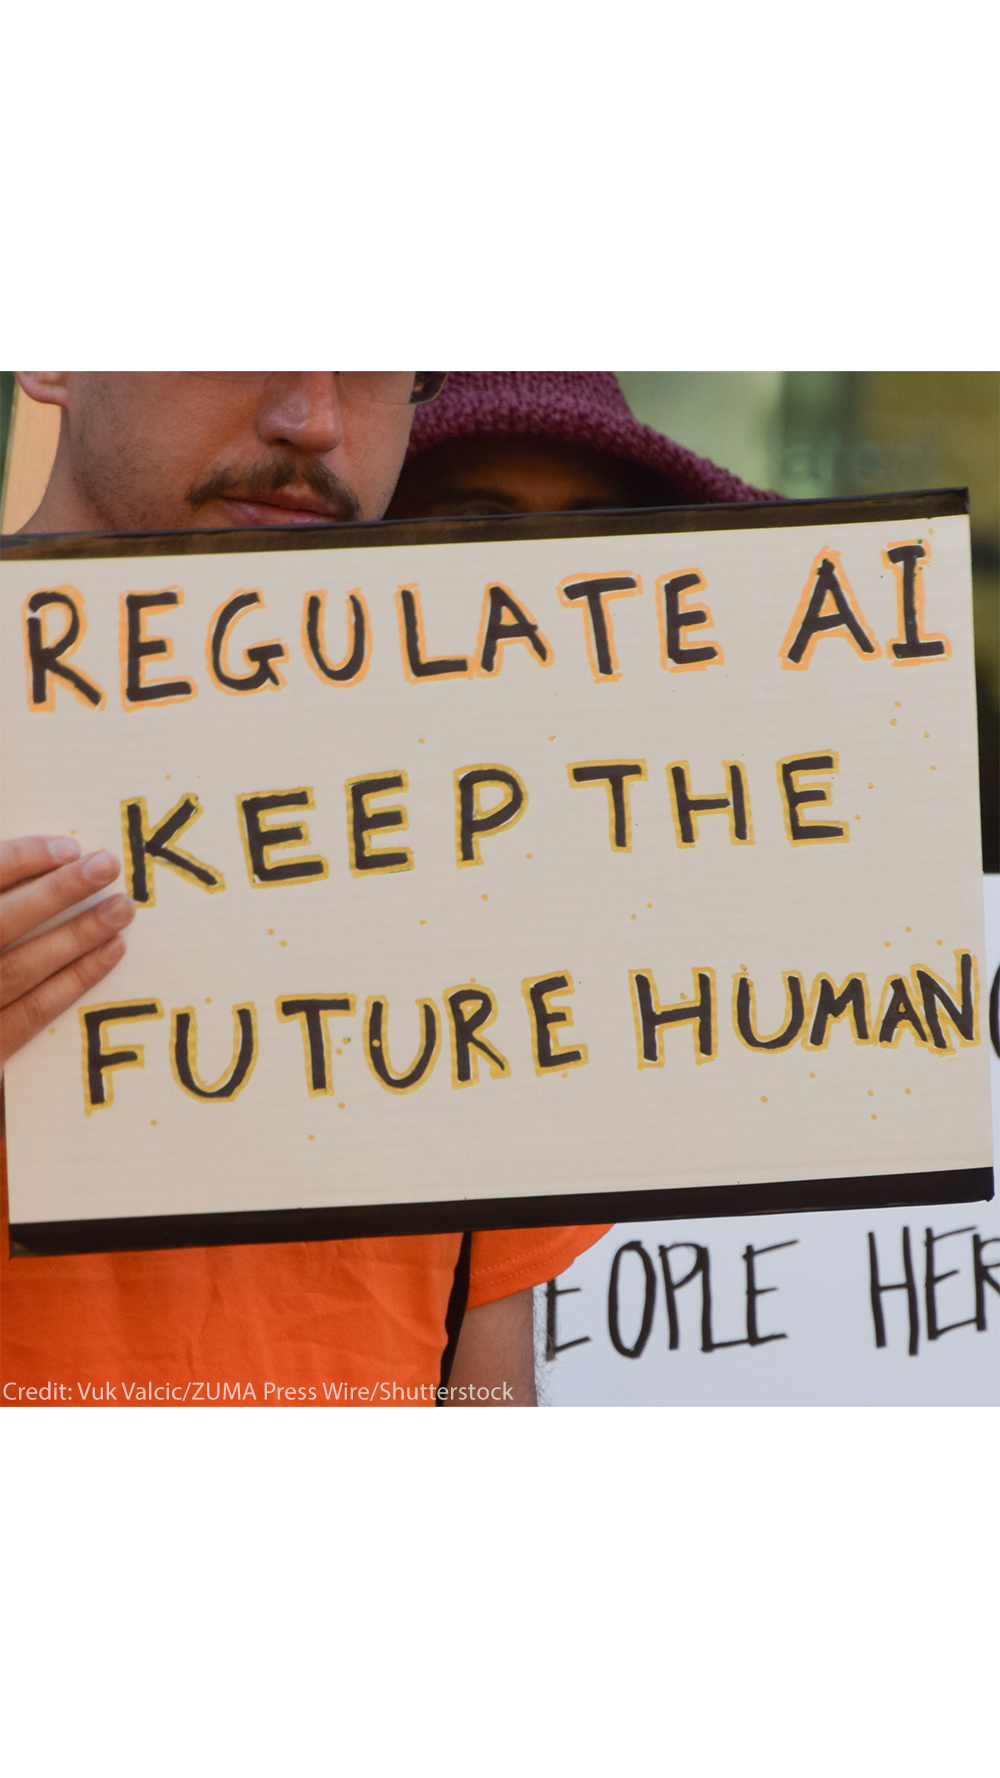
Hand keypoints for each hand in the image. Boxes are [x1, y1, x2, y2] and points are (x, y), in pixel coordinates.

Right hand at [0, 836, 135, 1073]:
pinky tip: (111, 953)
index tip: (68, 847)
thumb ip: (1, 901)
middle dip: (57, 892)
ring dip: (76, 935)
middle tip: (108, 866)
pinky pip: (33, 1013)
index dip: (18, 860)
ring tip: (121, 909)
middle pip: (0, 923)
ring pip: (20, 969)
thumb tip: (47, 859)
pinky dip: (74, 980)